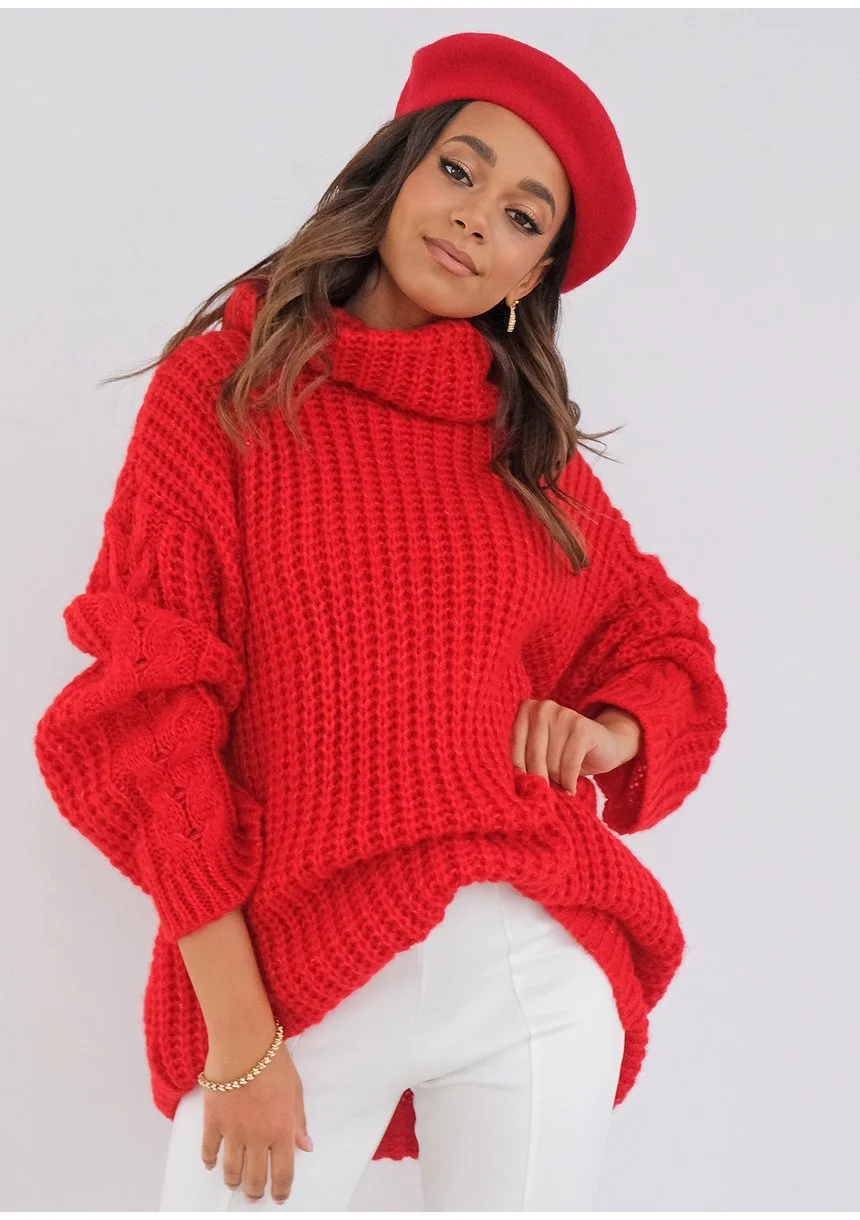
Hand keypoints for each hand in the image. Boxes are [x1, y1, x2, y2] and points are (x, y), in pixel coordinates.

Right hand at [200, 1021, 312, 1204]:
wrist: (243, 1044)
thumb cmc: (274, 1062)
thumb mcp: (296, 1091)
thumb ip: (299, 1122)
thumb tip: (305, 1146)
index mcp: (282, 1131)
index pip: (282, 1173)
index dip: (280, 1190)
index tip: (279, 1196)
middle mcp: (257, 1138)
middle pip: (255, 1178)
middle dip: (255, 1191)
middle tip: (255, 1194)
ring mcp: (233, 1132)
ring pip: (231, 1170)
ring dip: (233, 1182)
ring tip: (235, 1184)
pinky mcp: (213, 1122)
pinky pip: (209, 1150)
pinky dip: (210, 1161)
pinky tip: (212, 1164)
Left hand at [511, 699, 640, 794]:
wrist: (606, 745)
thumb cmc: (566, 752)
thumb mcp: (542, 752)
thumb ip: (527, 759)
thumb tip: (519, 785)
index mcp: (527, 709)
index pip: (516, 748)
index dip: (521, 772)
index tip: (527, 788)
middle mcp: (543, 708)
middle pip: (533, 755)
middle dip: (540, 780)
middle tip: (545, 794)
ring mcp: (564, 715)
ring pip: (551, 762)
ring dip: (557, 781)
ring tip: (562, 785)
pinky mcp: (582, 727)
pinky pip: (569, 764)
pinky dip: (569, 781)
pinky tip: (571, 788)